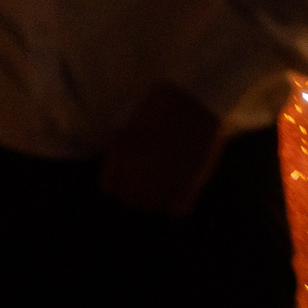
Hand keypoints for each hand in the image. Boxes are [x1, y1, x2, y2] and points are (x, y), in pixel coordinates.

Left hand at [97, 81, 226, 217]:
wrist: (198, 98)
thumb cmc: (168, 99)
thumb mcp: (137, 119)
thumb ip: (127, 145)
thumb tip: (126, 164)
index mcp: (122, 151)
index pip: (109, 187)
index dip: (118, 184)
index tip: (129, 179)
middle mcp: (136, 170)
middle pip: (129, 200)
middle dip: (138, 192)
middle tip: (152, 180)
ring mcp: (161, 180)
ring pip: (150, 207)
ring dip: (157, 198)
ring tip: (168, 183)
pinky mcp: (187, 186)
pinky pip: (177, 210)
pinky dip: (179, 203)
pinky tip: (183, 190)